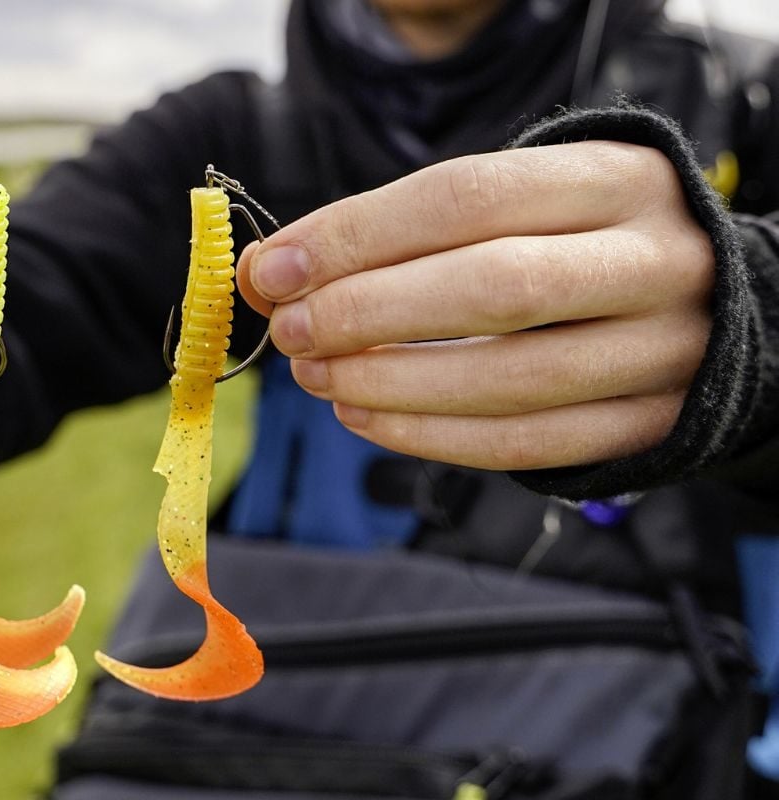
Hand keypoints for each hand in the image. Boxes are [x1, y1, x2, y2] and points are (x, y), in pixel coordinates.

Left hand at [237, 141, 713, 470]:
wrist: (702, 299)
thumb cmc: (572, 238)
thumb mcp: (515, 202)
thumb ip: (404, 230)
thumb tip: (275, 271)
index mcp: (615, 178)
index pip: (468, 197)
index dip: (358, 235)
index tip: (274, 268)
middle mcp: (655, 260)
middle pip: (498, 287)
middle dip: (371, 312)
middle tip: (292, 331)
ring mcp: (664, 351)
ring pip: (512, 378)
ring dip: (390, 383)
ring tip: (316, 376)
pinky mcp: (649, 426)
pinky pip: (526, 446)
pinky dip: (429, 437)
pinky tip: (363, 416)